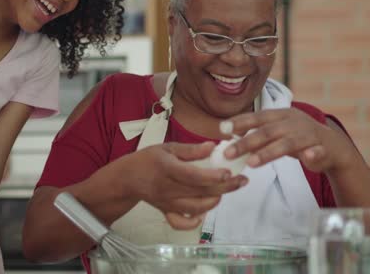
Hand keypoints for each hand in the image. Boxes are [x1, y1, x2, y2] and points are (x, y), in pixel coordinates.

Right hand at [125, 141, 247, 229]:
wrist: (127, 178)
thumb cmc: (149, 159)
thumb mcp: (168, 147)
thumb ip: (190, 149)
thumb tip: (213, 147)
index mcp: (167, 168)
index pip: (193, 176)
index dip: (213, 176)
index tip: (229, 172)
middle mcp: (168, 188)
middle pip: (200, 192)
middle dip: (225, 187)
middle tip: (242, 180)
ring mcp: (167, 203)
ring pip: (195, 208)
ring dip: (214, 201)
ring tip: (225, 190)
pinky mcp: (165, 212)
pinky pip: (180, 223)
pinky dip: (193, 222)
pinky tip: (204, 213)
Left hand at [221, 108, 357, 172]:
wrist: (332, 146)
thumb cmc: (298, 137)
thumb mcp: (277, 131)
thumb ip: (257, 132)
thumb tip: (228, 134)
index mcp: (281, 115)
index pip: (257, 117)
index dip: (240, 122)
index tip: (222, 129)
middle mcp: (293, 122)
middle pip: (267, 132)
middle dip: (246, 142)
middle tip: (227, 153)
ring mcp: (309, 135)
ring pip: (287, 143)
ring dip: (269, 152)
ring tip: (252, 163)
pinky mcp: (322, 149)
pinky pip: (318, 151)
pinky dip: (313, 154)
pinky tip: (307, 157)